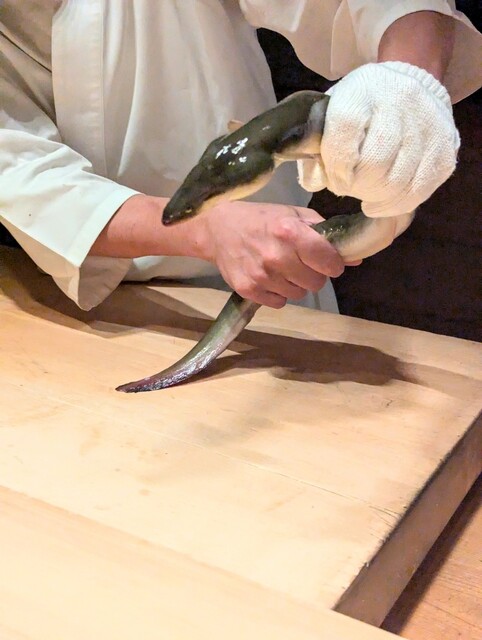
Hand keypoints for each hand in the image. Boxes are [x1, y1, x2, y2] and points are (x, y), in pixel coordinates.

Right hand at [197, 201, 347, 307]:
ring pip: (299, 294)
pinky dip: (278, 293)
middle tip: (300, 262)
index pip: (329, 262)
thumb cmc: (261, 219)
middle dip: (313, 274)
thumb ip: (324, 234)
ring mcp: (261, 276)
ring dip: (295, 284)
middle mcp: (276, 256)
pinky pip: (279, 302)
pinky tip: (268, 277)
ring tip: (281, 268)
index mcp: (290, 232)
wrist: (218, 230)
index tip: (326, 260)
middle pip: (316, 283)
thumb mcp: (293, 215)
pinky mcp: (249, 291)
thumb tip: (355, 258)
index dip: (333, 263)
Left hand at [298, 61, 459, 216]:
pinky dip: (397, 204)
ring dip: (376, 197)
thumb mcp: (332, 113)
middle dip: (357, 186)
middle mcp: (399, 101)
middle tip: (350, 188)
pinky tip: (382, 203)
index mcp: (362, 91)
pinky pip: (420, 189)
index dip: (337, 166)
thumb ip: (316, 146)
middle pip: (375, 162)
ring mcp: (426, 124)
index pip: (346, 131)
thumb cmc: (361, 106)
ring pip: (398, 180)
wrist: (408, 84)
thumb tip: (316, 182)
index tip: (335, 180)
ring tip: (366, 195)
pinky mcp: (444, 146)